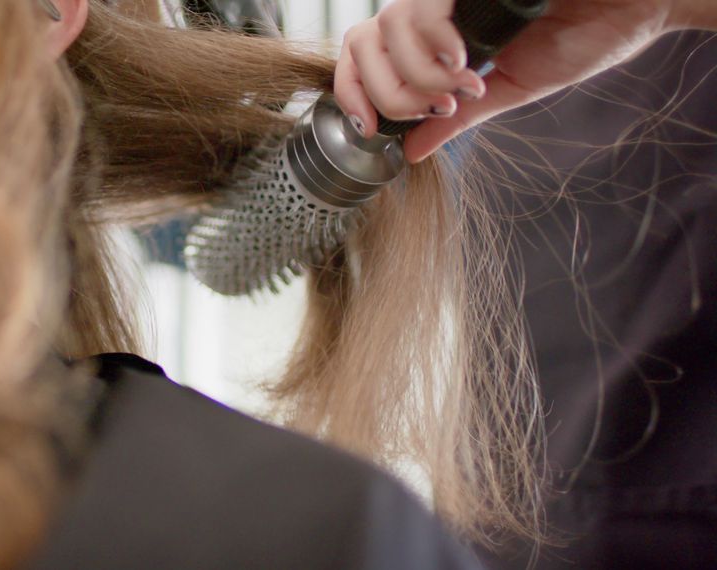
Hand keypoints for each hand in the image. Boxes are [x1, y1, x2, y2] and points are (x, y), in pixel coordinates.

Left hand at [336, 0, 688, 162]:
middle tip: (430, 110)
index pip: (363, 52)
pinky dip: (437, 46)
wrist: (639, 5)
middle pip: (363, 41)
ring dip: (419, 75)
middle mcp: (435, 7)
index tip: (370, 128)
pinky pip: (423, 9)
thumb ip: (456, 118)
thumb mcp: (507, 89)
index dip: (351, 90)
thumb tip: (411, 152)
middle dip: (387, 92)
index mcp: (436, 33)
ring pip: (389, 28)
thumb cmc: (585, 35)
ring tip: (464, 86)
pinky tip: (467, 62)